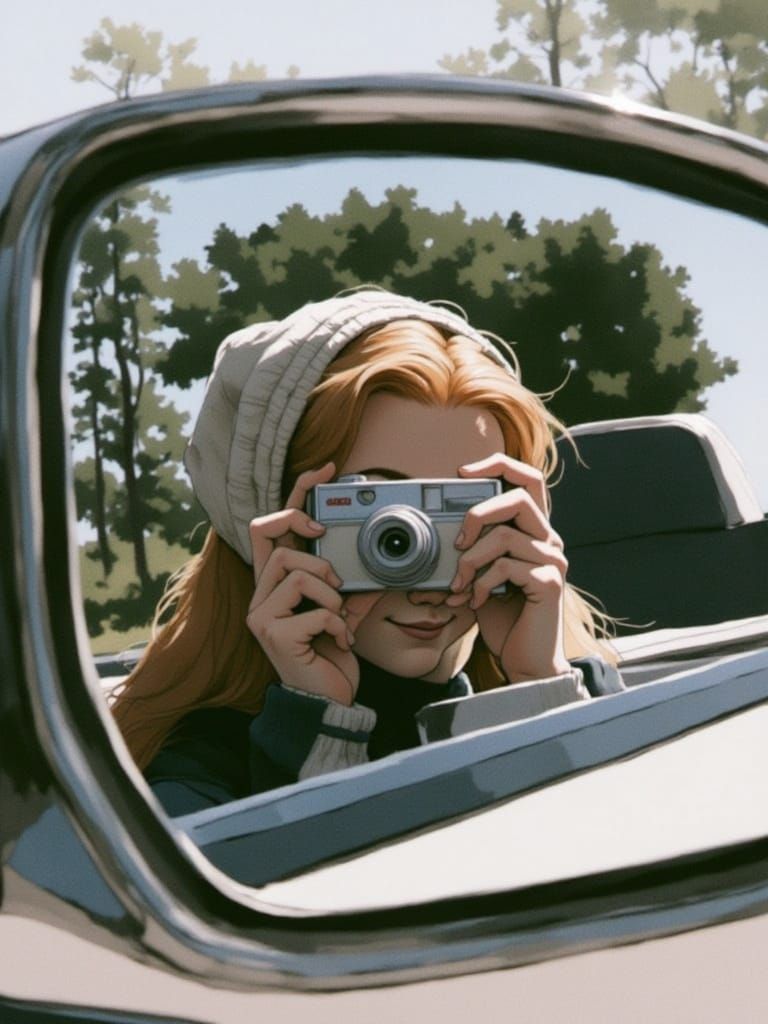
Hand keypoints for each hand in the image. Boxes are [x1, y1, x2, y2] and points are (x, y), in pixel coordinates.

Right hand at [246, 463, 379, 705]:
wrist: (330, 703)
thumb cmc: (331, 657)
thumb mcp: (344, 611)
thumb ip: (348, 585)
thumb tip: (371, 560)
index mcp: (275, 584)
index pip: (273, 526)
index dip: (296, 493)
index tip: (326, 469)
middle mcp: (260, 595)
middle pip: (274, 539)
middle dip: (312, 550)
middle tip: (335, 575)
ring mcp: (261, 614)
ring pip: (296, 570)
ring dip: (330, 592)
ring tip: (338, 616)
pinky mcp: (273, 634)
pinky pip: (313, 607)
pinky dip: (336, 621)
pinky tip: (338, 640)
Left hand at [446, 454, 569, 683]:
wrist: (525, 661)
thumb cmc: (503, 617)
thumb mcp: (483, 574)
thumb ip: (476, 548)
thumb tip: (441, 530)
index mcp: (534, 531)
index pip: (529, 479)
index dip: (498, 465)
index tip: (462, 472)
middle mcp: (549, 540)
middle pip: (519, 497)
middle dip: (478, 513)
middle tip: (458, 541)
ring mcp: (553, 560)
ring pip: (505, 536)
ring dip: (470, 561)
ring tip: (459, 584)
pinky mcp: (550, 582)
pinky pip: (506, 567)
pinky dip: (482, 583)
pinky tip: (476, 601)